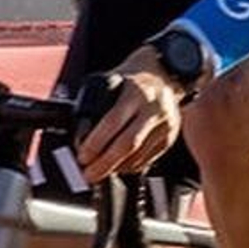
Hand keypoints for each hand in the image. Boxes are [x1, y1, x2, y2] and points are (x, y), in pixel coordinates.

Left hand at [74, 47, 184, 183]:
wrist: (164, 72)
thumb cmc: (132, 78)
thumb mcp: (111, 81)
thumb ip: (96, 104)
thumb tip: (79, 136)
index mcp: (135, 92)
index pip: (113, 122)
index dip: (96, 143)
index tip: (82, 156)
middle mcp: (153, 109)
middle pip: (128, 144)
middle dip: (104, 164)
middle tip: (88, 174)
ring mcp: (165, 124)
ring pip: (138, 156)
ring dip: (115, 168)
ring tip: (98, 172)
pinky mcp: (170, 137)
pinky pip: (147, 159)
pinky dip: (129, 166)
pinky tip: (117, 166)